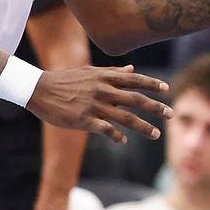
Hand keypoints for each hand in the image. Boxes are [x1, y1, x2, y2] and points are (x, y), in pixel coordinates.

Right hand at [25, 66, 170, 142]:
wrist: (39, 89)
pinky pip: (106, 129)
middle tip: (171, 114)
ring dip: (143, 126)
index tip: (167, 90)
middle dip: (156, 107)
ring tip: (157, 134)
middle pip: (136, 99)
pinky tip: (123, 140)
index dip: (152, 84)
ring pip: (125, 117)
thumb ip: (113, 72)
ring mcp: (94, 105)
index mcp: (105, 77)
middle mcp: (103, 90)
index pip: (134, 79)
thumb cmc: (66, 80)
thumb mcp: (90, 72)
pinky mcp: (83, 120)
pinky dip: (116, 135)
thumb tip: (132, 69)